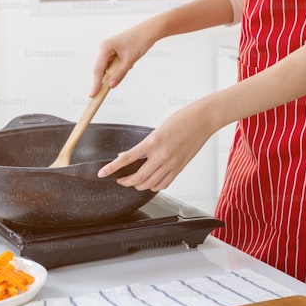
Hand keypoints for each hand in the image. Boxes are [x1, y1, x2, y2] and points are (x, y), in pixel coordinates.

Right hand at [90, 24, 157, 94]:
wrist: (149, 31)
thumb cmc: (139, 41)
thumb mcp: (130, 60)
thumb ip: (119, 74)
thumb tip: (111, 85)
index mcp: (105, 47)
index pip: (98, 69)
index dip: (96, 83)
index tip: (93, 95)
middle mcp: (104, 48)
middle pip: (101, 69)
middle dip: (103, 80)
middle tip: (100, 94)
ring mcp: (109, 49)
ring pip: (108, 67)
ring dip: (115, 72)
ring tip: (127, 67)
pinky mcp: (115, 51)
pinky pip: (113, 64)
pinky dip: (119, 68)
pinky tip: (129, 64)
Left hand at [97, 103, 216, 190]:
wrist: (203, 120)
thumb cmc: (182, 119)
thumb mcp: (157, 129)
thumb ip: (144, 145)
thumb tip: (128, 155)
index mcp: (153, 142)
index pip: (127, 159)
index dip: (112, 168)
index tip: (102, 174)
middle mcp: (162, 155)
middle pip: (138, 177)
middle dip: (126, 181)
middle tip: (119, 179)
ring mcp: (172, 164)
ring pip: (150, 184)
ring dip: (138, 185)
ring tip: (133, 181)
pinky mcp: (180, 168)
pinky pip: (164, 184)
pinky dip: (154, 186)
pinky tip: (150, 182)